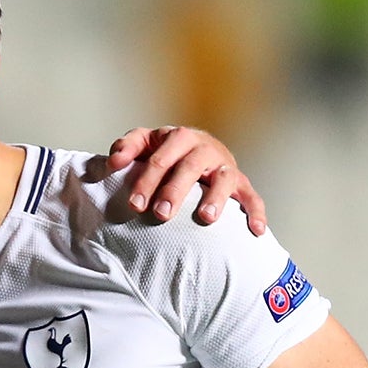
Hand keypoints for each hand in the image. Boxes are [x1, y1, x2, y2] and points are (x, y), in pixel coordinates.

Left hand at [105, 126, 267, 232]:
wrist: (198, 152)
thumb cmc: (166, 154)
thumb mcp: (145, 144)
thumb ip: (127, 147)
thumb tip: (112, 162)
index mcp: (178, 137)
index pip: (161, 156)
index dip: (147, 179)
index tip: (134, 204)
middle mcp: (203, 148)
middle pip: (190, 166)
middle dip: (175, 190)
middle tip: (161, 214)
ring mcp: (223, 165)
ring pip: (223, 178)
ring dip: (216, 197)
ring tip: (206, 218)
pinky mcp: (240, 183)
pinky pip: (251, 196)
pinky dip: (255, 212)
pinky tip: (255, 230)